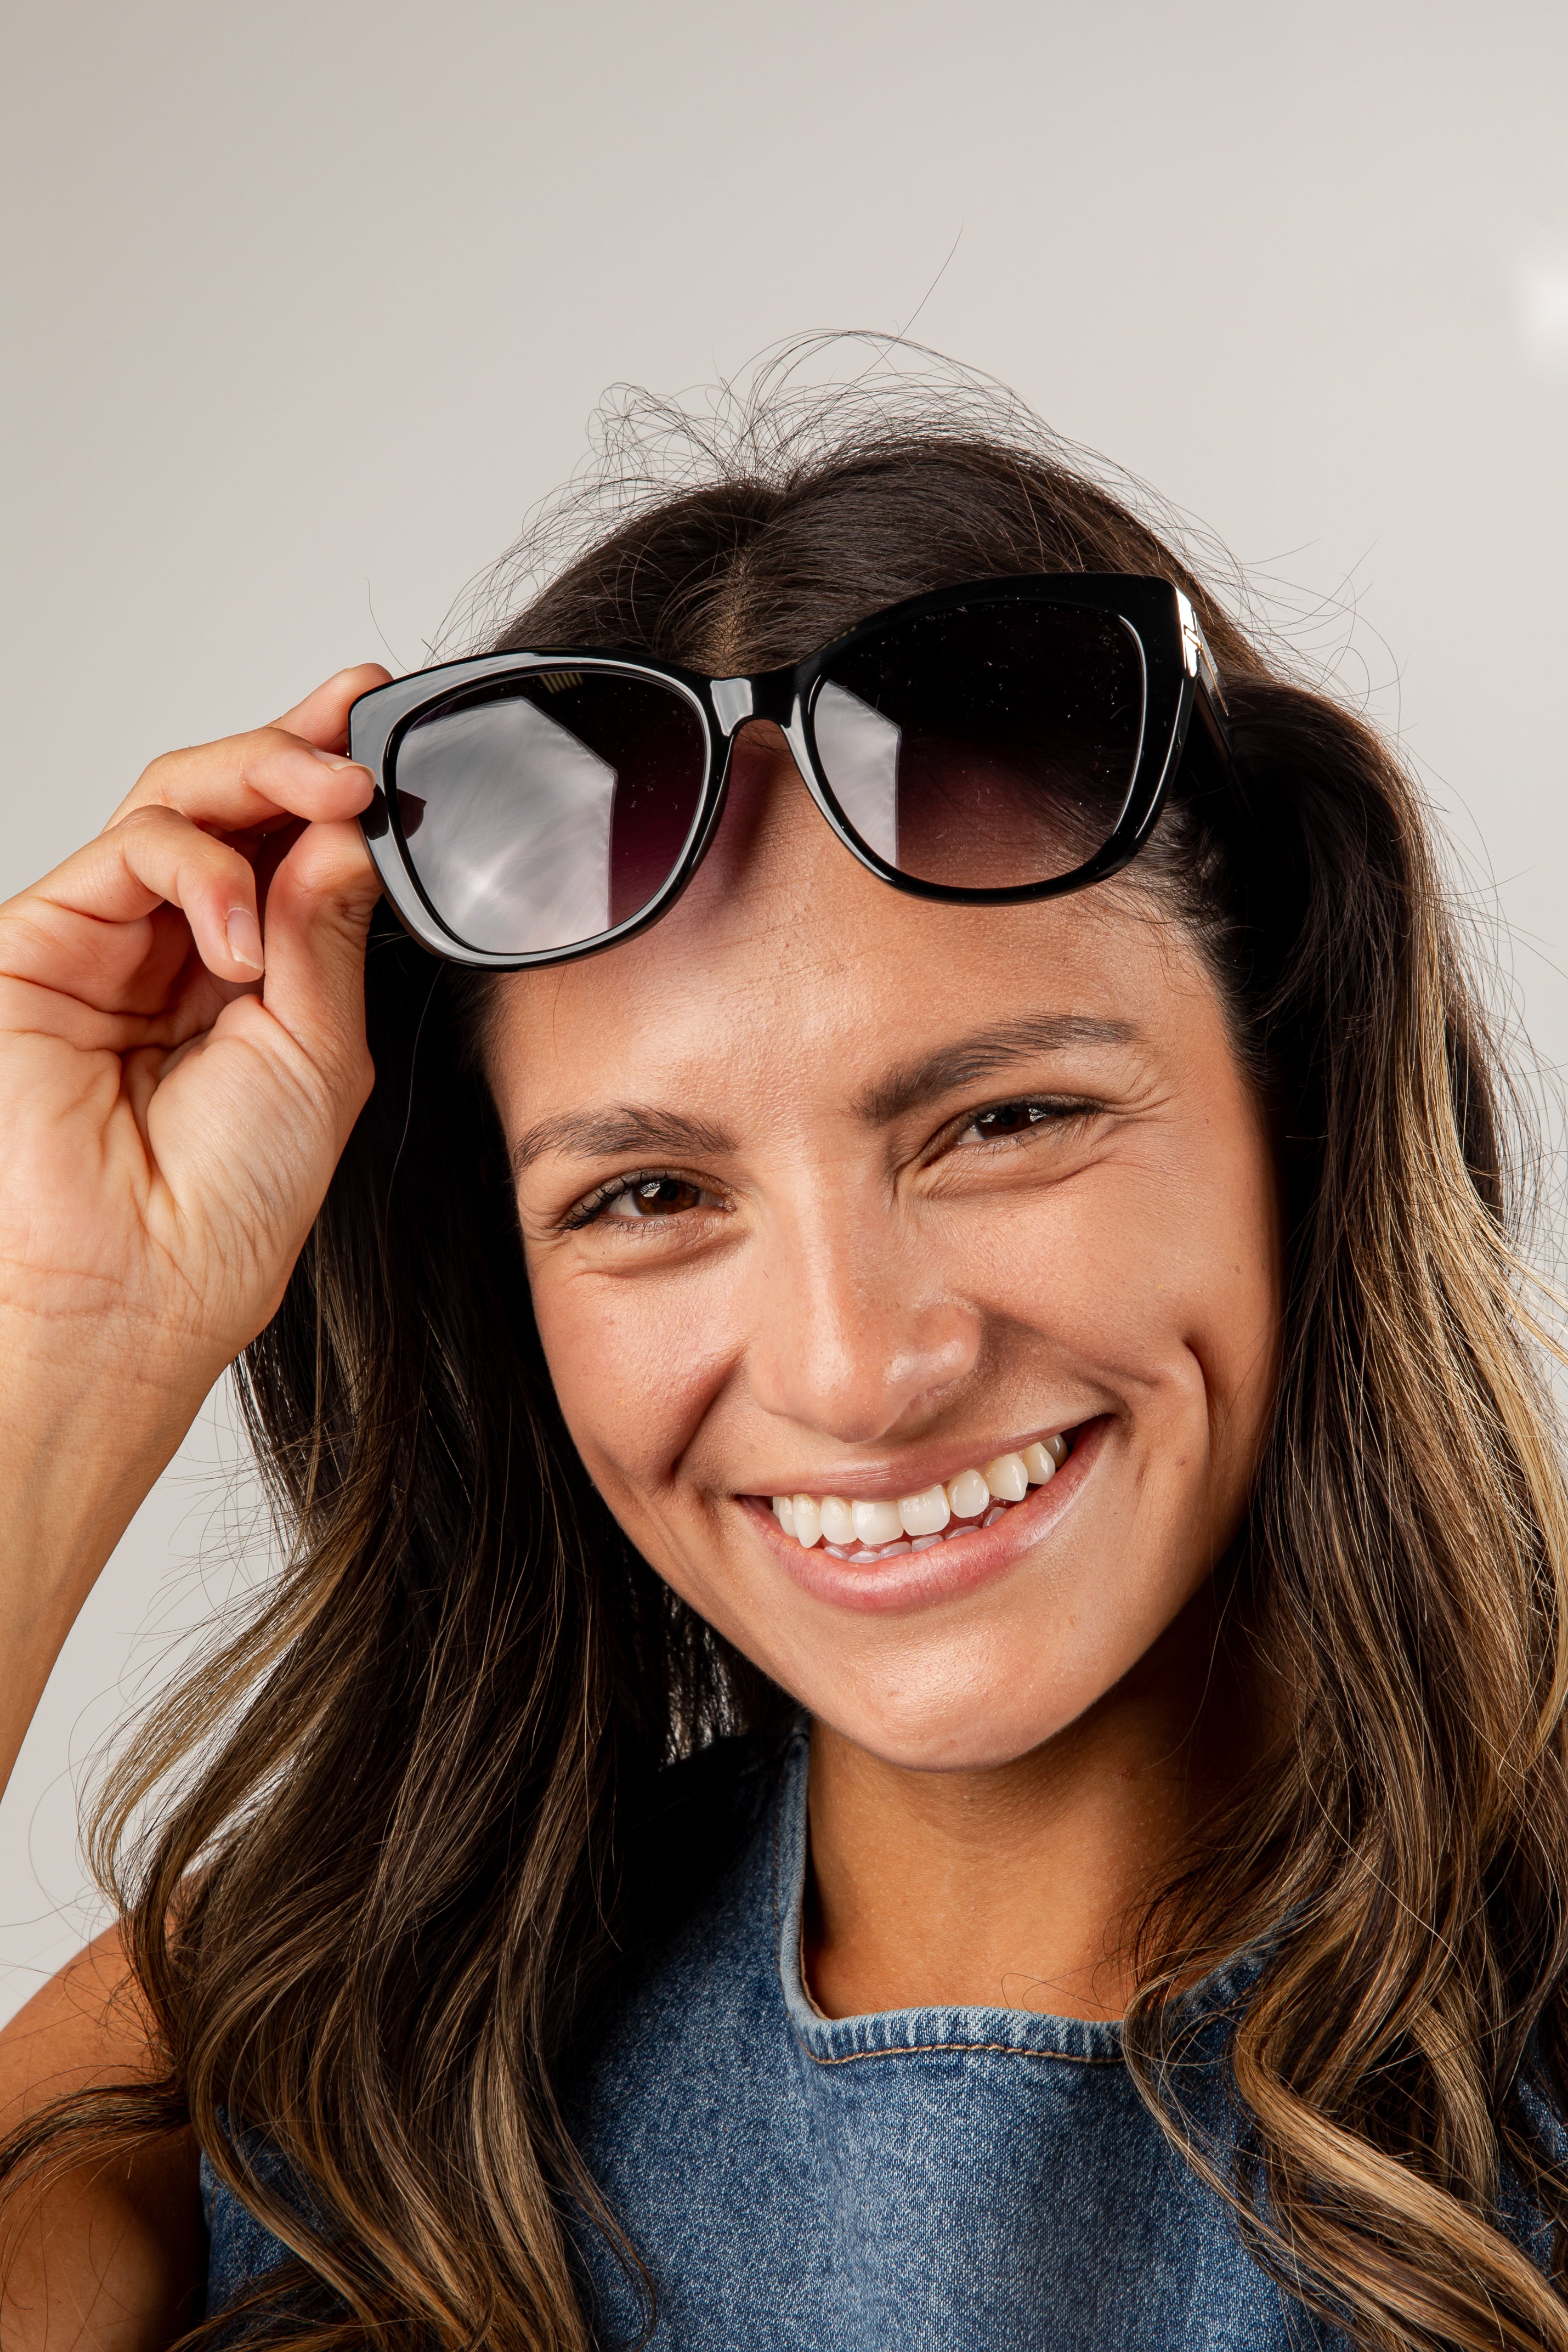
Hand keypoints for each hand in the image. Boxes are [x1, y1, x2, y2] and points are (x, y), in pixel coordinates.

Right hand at [0, 663, 389, 1553]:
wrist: (143, 1286)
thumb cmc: (229, 1203)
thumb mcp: (321, 1049)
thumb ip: (328, 932)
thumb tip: (346, 828)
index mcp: (251, 973)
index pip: (287, 841)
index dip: (328, 772)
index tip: (382, 721)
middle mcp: (177, 947)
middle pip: (229, 801)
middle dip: (299, 750)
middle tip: (359, 732)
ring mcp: (108, 941)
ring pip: (176, 802)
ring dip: (262, 783)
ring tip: (329, 809)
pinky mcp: (45, 943)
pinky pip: (129, 851)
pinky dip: (200, 868)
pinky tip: (242, 931)